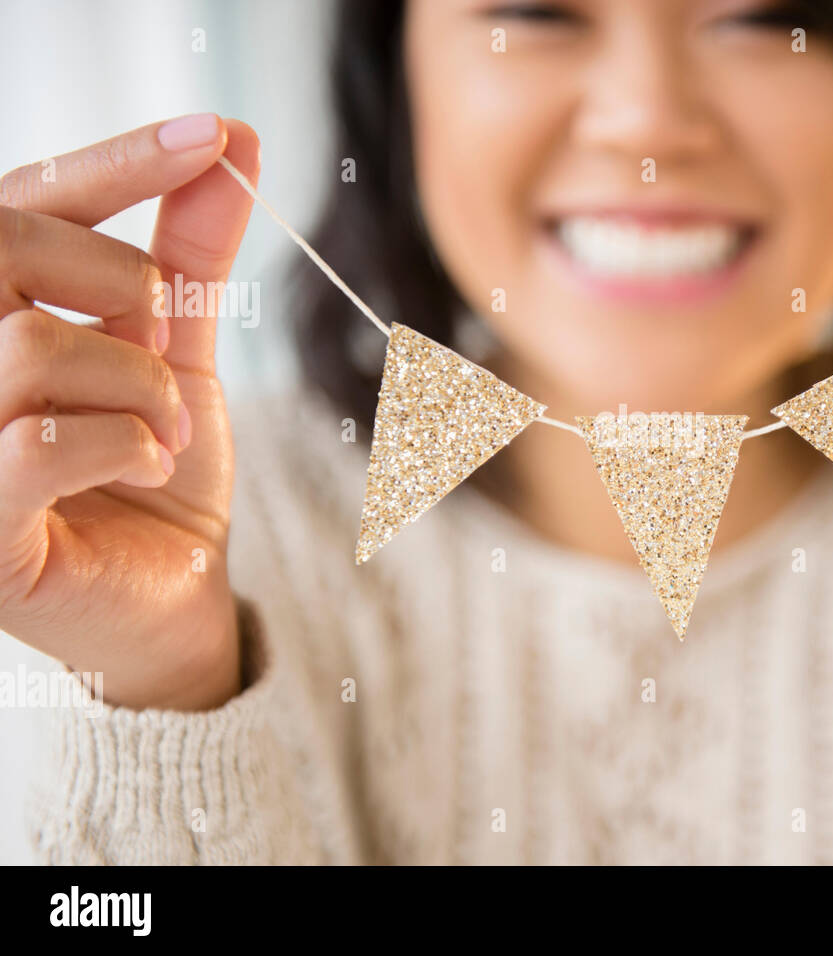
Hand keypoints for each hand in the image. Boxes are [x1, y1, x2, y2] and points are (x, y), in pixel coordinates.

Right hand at [0, 115, 259, 709]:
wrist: (172, 589)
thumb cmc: (157, 466)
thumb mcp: (179, 350)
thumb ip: (189, 256)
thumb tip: (234, 146)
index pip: (26, 201)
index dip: (118, 161)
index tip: (213, 135)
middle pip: (5, 249)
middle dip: (124, 280)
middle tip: (176, 339)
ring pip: (29, 347)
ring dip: (140, 384)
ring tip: (170, 430)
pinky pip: (36, 444)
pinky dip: (124, 444)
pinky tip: (150, 466)